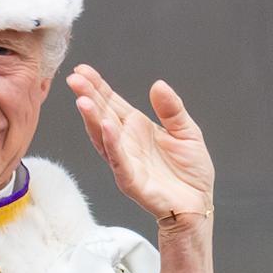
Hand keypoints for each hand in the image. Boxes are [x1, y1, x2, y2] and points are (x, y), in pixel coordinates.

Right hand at [67, 64, 214, 225]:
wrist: (198, 203)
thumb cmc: (190, 171)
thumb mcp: (187, 131)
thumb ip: (172, 109)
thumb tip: (158, 84)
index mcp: (137, 128)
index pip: (112, 103)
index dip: (98, 86)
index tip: (82, 70)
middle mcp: (126, 142)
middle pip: (102, 115)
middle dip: (88, 97)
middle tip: (74, 79)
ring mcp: (125, 161)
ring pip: (104, 137)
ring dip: (93, 119)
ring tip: (83, 100)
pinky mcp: (131, 180)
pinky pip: (118, 160)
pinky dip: (111, 143)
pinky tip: (106, 126)